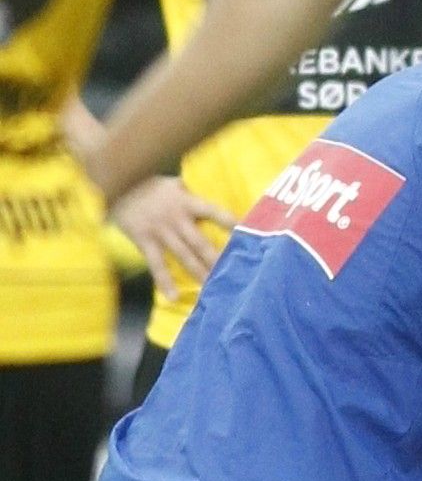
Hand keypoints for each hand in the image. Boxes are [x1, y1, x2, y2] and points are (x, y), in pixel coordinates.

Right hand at [111, 176, 231, 300]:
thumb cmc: (147, 183)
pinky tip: (173, 297)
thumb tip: (212, 198)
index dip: (231, 223)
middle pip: (201, 242)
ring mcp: (160, 231)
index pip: (215, 212)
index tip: (249, 235)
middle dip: (217, 259)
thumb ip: (191, 194)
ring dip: (199, 273)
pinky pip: (156, 264)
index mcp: (187, 202)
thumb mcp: (172, 183)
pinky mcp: (144, 241)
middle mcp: (176, 218)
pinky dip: (164, 281)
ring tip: (213, 289)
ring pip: (184, 256)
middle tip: (235, 275)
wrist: (113, 183)